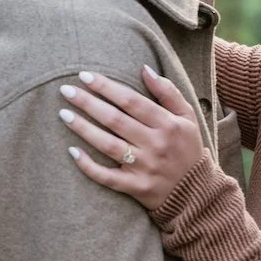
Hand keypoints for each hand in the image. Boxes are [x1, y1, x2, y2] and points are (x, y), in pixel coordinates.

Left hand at [58, 67, 204, 210]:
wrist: (196, 192)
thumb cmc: (187, 148)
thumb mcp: (188, 117)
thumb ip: (168, 92)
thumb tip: (144, 69)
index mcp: (168, 124)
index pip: (131, 101)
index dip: (106, 87)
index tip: (85, 75)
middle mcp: (155, 144)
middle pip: (115, 120)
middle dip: (88, 103)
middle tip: (65, 90)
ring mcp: (145, 167)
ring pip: (108, 146)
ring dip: (83, 129)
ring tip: (64, 114)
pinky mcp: (136, 187)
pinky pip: (107, 177)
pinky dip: (88, 166)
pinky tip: (72, 151)